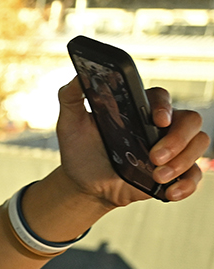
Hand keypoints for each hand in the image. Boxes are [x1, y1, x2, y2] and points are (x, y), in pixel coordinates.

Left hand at [57, 77, 206, 205]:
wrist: (83, 183)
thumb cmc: (81, 149)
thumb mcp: (70, 124)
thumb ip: (71, 97)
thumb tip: (78, 76)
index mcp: (141, 110)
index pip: (163, 98)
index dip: (164, 106)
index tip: (157, 120)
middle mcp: (163, 126)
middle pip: (191, 120)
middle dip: (178, 139)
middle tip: (154, 157)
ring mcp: (173, 150)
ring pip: (199, 144)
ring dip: (182, 162)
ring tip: (156, 176)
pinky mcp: (175, 173)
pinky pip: (195, 175)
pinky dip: (187, 185)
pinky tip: (169, 193)